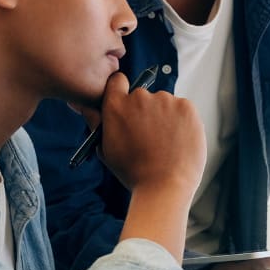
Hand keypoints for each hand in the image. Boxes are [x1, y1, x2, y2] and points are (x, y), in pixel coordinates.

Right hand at [95, 72, 205, 196]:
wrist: (164, 188)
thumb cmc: (133, 173)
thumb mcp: (106, 148)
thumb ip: (97, 123)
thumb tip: (83, 105)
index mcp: (116, 105)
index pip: (117, 81)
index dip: (122, 92)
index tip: (129, 106)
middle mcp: (140, 97)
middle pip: (143, 96)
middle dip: (146, 111)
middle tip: (150, 136)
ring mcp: (165, 100)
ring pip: (165, 103)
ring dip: (165, 117)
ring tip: (165, 144)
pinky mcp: (186, 107)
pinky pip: (182, 109)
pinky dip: (182, 122)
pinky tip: (178, 141)